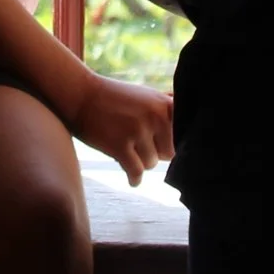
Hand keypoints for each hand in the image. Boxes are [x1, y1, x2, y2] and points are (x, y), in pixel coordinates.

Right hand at [67, 70, 175, 185]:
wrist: (80, 94)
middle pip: (168, 154)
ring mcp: (137, 131)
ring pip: (151, 164)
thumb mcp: (147, 96)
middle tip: (138, 144)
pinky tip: (131, 178)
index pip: (182, 138)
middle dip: (154, 153)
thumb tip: (192, 130)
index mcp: (164, 105)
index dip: (171, 143)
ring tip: (126, 148)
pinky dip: (134, 178)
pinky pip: (136, 173)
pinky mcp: (120, 145)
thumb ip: (168, 110)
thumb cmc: (115, 98)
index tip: (162, 144)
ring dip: (139, 161)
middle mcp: (155, 117)